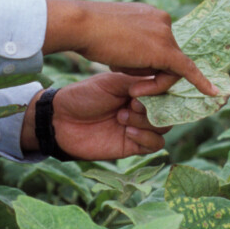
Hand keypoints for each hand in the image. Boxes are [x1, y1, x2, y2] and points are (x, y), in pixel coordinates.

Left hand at [39, 73, 173, 160]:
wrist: (62, 120)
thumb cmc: (84, 96)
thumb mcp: (111, 83)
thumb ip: (138, 84)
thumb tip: (160, 88)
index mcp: (139, 90)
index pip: (164, 91)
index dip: (160, 92)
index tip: (140, 92)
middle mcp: (142, 108)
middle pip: (168, 110)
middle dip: (153, 108)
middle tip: (132, 105)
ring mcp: (139, 127)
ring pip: (163, 128)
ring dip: (148, 123)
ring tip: (123, 117)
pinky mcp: (132, 145)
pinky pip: (155, 144)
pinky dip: (147, 138)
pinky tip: (128, 131)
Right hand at [44, 0, 218, 97]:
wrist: (82, 24)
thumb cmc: (89, 32)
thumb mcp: (115, 37)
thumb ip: (131, 46)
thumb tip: (136, 61)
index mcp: (152, 15)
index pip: (160, 44)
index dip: (149, 62)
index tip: (138, 69)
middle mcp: (164, 21)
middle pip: (167, 57)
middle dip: (148, 74)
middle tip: (130, 84)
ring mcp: (165, 34)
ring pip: (169, 68)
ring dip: (151, 82)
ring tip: (128, 83)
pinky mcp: (165, 50)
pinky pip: (186, 70)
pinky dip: (201, 82)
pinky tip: (214, 93)